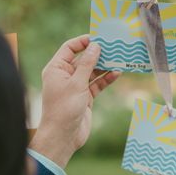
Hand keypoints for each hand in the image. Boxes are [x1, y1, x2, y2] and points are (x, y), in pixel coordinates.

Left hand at [29, 35, 119, 167]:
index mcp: (56, 69)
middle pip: (83, 59)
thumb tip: (96, 46)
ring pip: (92, 71)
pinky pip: (97, 84)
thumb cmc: (64, 108)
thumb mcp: (77, 83)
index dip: (83, 41)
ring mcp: (76, 86)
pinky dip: (106, 79)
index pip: (69, 48)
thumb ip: (87, 64)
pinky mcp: (85, 97)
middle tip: (113, 47)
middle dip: (97, 54)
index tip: (99, 37)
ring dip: (104, 66)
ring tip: (119, 59)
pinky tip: (117, 73)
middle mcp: (65, 75)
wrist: (63, 136)